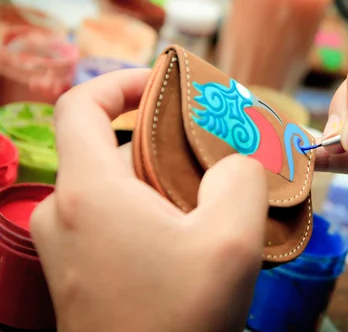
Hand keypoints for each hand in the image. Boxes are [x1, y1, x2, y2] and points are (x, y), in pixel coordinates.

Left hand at [30, 70, 267, 331]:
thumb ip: (241, 178)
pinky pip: (114, 217)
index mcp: (88, 192)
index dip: (121, 81)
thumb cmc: (179, 320)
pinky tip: (192, 232)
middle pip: (110, 146)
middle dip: (164, 140)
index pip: (80, 104)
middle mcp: (64, 212)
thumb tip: (235, 162)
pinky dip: (151, 209)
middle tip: (214, 150)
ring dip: (163, 179)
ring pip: (117, 185)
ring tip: (213, 196)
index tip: (164, 85)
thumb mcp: (230, 240)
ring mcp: (67, 244)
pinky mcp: (79, 270)